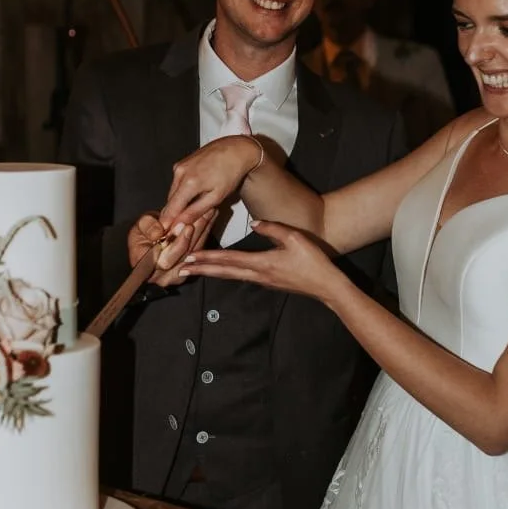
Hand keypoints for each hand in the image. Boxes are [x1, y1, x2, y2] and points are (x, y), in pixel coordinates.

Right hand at [127, 210, 216, 288]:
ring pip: (194, 252)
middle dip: (196, 232)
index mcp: (147, 268)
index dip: (179, 243)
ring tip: (209, 211)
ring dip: (204, 230)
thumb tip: (158, 232)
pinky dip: (205, 232)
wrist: (146, 241)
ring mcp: (177, 276)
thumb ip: (146, 227)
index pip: (166, 260)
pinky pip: (199, 250)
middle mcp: (162, 277)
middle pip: (184, 256)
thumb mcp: (139, 226)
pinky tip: (210, 218)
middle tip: (204, 213)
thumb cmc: (140, 235)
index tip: (187, 226)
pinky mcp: (189, 269)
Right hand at [160, 136, 262, 227]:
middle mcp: (179, 172)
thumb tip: (180, 224)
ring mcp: (179, 166)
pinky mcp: (182, 163)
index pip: (171, 209)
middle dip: (173, 215)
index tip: (165, 236)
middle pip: (170, 201)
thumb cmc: (231, 172)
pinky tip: (193, 195)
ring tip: (189, 211)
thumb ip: (196, 211)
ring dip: (178, 203)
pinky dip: (182, 192)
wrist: (236, 149)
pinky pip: (177, 183)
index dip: (167, 224)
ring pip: (173, 192)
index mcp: (188, 182)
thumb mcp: (216, 197)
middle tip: (179, 229)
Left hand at [180, 219, 339, 302]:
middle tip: (181, 268)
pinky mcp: (267, 282)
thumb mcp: (294, 237)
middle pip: (224, 272)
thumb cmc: (313, 261)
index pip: (229, 260)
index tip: (190, 258)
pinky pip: (241, 277)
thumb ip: (272, 228)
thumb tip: (254, 222)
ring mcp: (262, 281)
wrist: (326, 285)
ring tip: (194, 271)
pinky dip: (226, 273)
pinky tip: (221, 271)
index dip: (208, 259)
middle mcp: (258, 275)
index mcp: (262, 263)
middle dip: (202, 269)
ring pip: (231, 276)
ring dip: (211, 272)